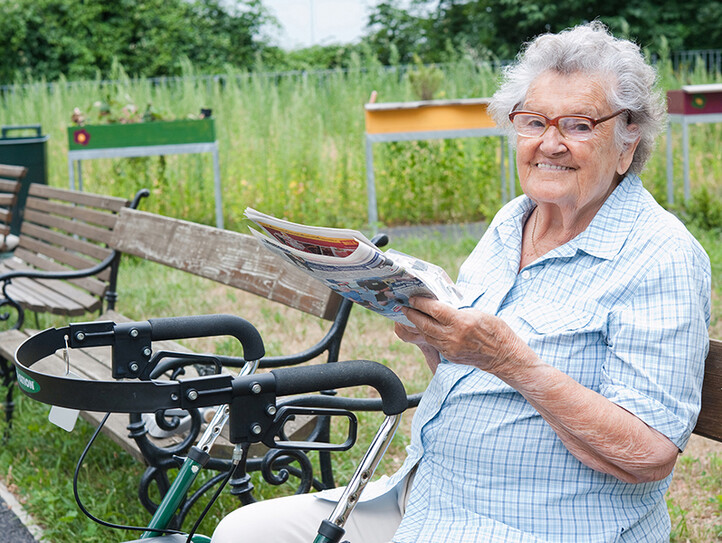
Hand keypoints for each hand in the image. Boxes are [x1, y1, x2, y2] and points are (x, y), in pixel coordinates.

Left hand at [400, 296, 537, 377]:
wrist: (504, 355)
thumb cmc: (495, 329)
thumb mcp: (477, 313)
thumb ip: (457, 311)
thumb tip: (439, 306)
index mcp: (461, 321)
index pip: (434, 310)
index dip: (421, 303)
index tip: (413, 298)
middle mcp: (453, 336)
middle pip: (425, 324)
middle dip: (412, 314)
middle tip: (404, 307)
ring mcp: (451, 348)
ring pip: (427, 335)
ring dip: (417, 325)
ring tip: (410, 316)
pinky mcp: (451, 356)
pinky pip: (435, 344)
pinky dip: (428, 335)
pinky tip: (424, 328)